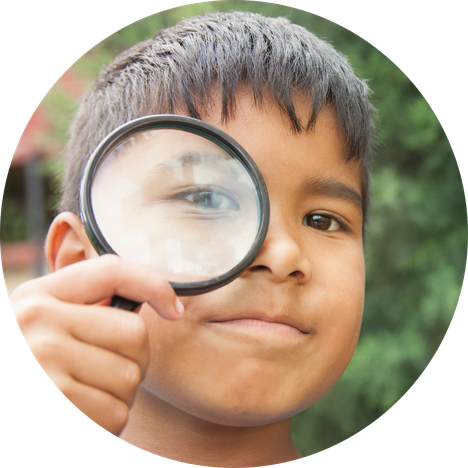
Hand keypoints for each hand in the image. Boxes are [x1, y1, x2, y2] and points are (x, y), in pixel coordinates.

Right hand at [10, 254, 183, 435]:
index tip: (174, 309)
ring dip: (120, 397)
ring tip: (88, 398)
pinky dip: (108, 424)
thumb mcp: (43, 327)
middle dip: (133, 361)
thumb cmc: (33, 362)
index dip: (154, 285)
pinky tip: (84, 417)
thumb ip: (86, 309)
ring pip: (129, 379)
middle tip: (106, 374)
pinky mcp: (56, 400)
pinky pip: (115, 415)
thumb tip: (166, 305)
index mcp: (39, 296)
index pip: (112, 271)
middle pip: (135, 335)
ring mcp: (43, 364)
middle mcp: (37, 322)